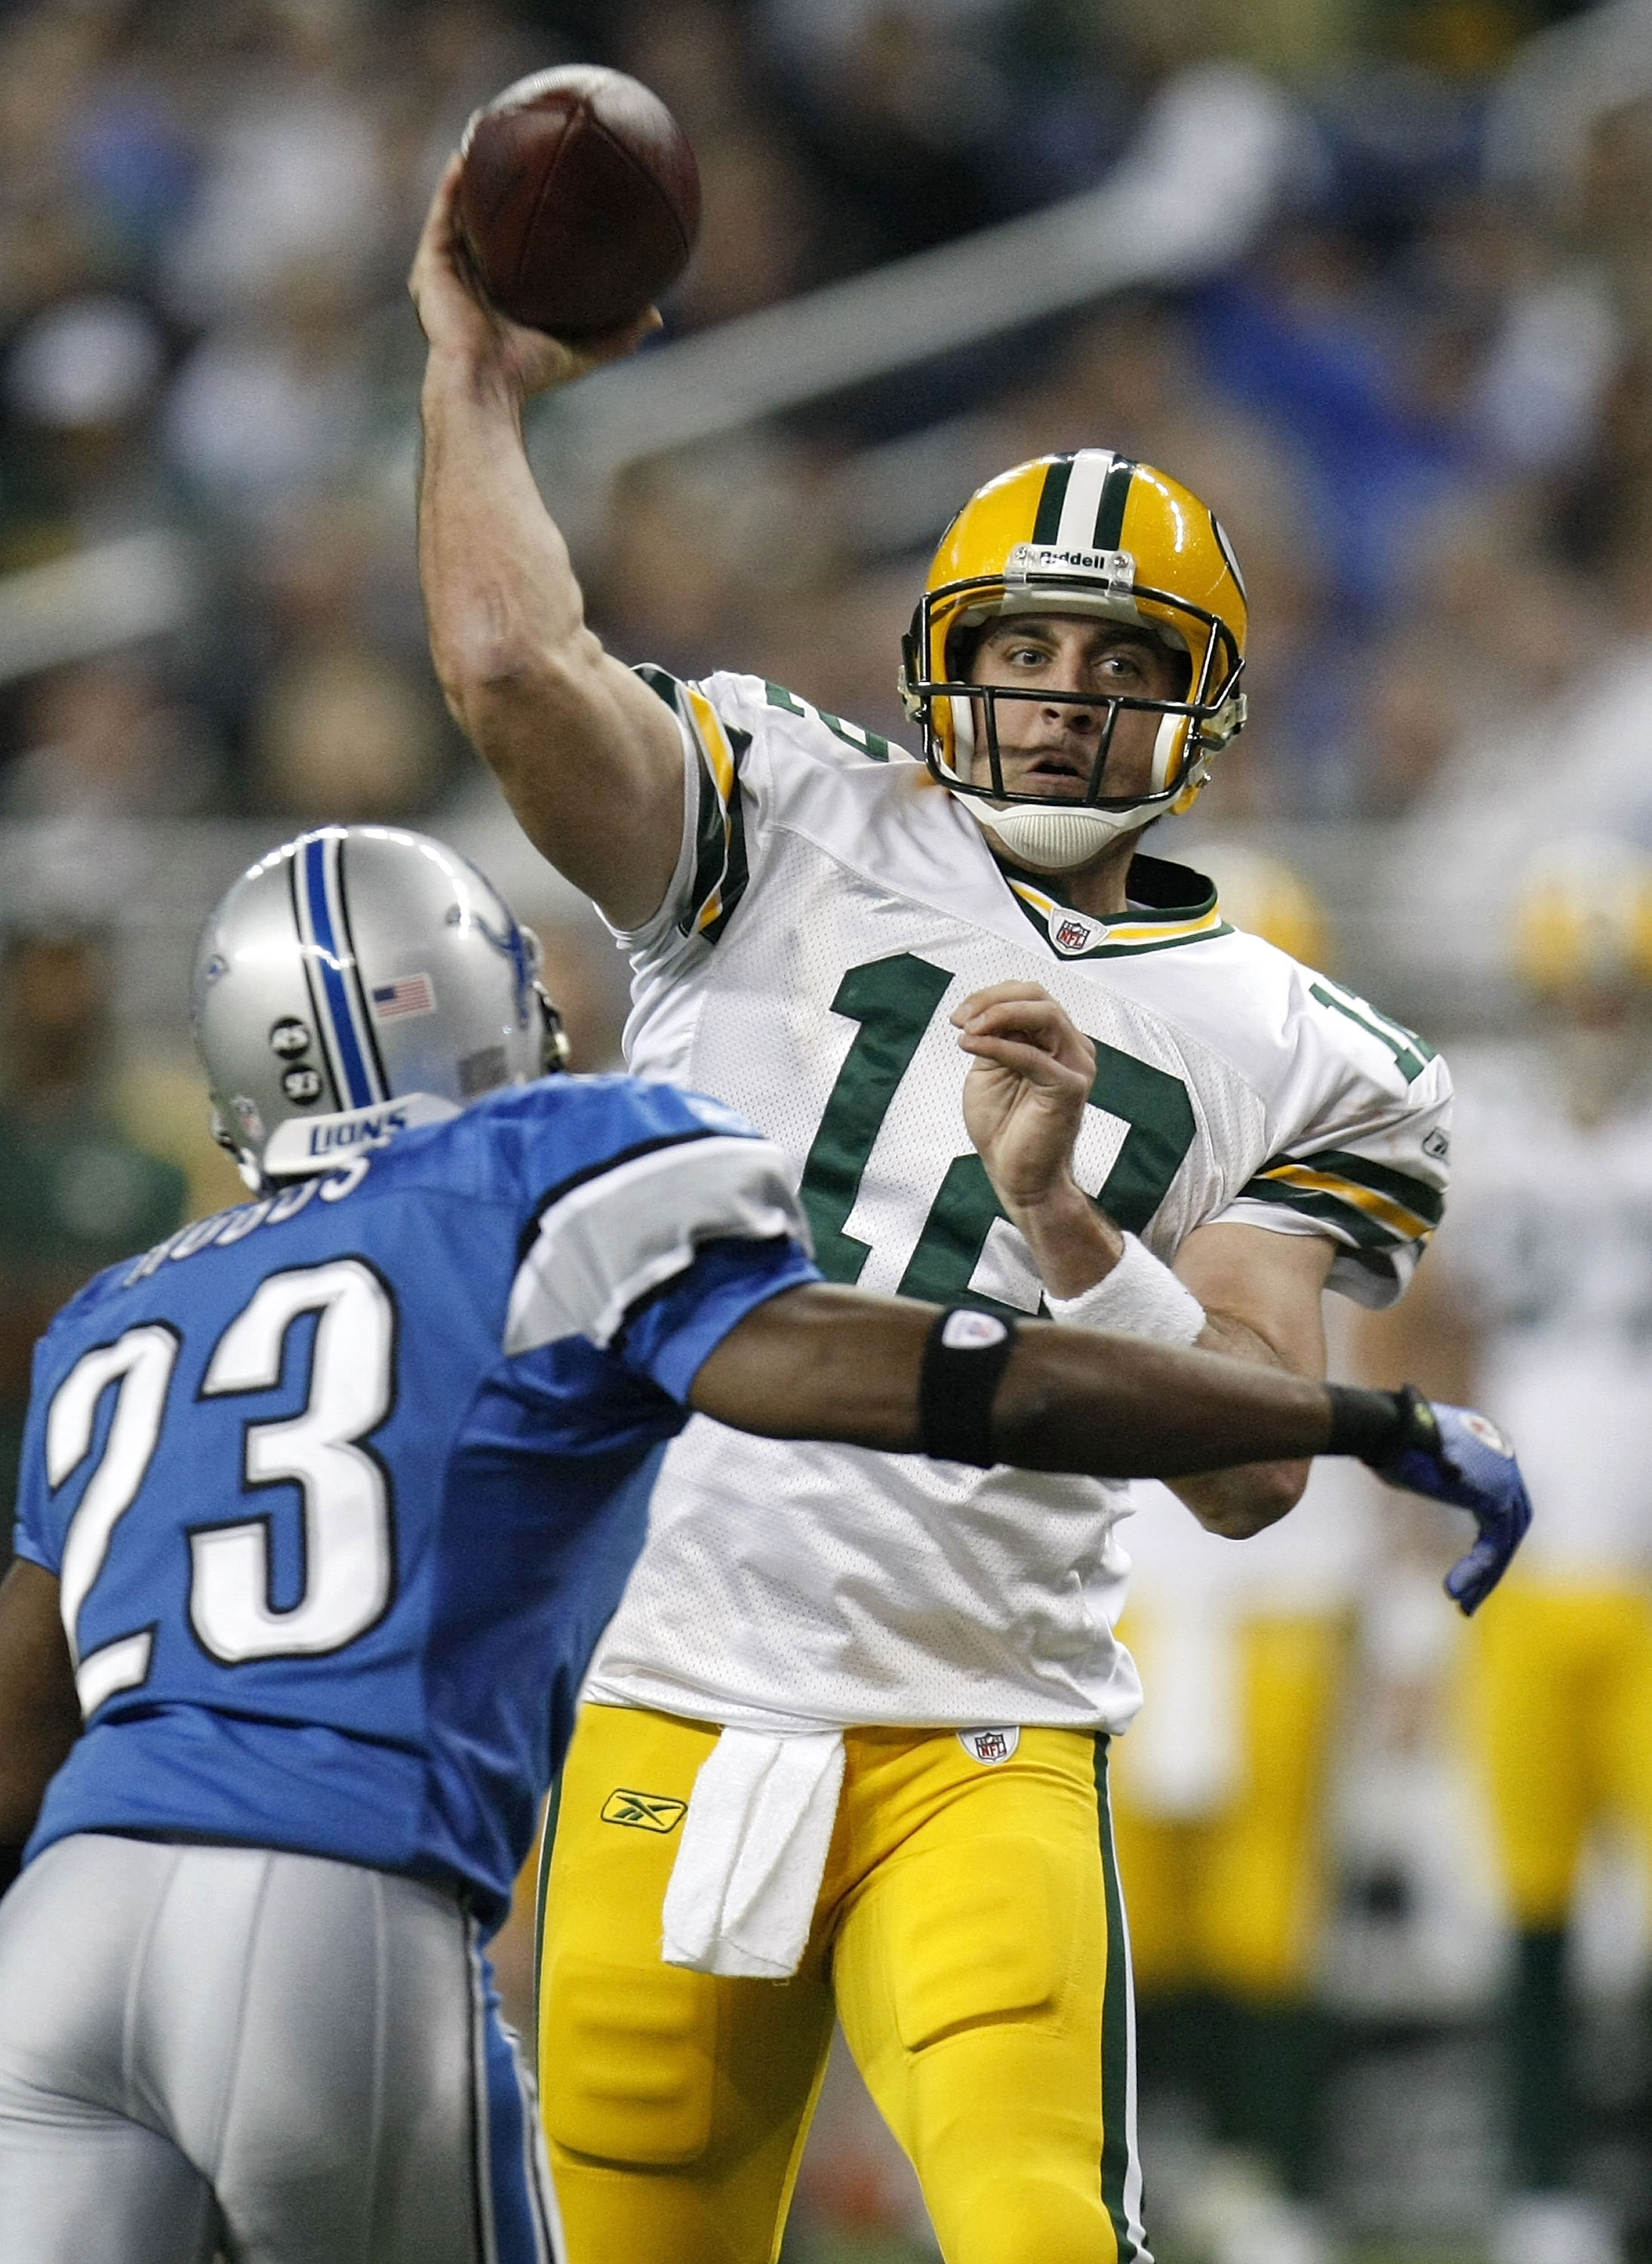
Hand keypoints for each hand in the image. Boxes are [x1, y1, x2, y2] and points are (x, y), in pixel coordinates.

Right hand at [408, 153, 661, 397]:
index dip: (529, 222)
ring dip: (470, 172)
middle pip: (485, 225)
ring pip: (458, 212)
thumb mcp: (585, 348)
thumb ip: (619, 332)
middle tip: (518, 148)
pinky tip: (469, 149)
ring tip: (487, 130)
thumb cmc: (531, 375)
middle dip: (497, 189)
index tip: (552, 187)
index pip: (514, 252)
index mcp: (501, 298)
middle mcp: (471, 282)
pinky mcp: (429, 266)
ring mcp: (446, 273)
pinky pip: (442, 215)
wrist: (485, 385)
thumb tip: (657, 316)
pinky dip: (452, 183)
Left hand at [953, 984, 1120, 1298]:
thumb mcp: (990, 1069)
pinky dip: (998, 1045)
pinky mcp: (1069, 1088)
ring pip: (1045, 1015)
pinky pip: (1033, 1056)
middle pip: (1038, 996)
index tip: (957, 1015)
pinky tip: (971, 1046)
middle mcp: (1073, 1048)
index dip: (991, 995)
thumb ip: (994, 1037)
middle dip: (993, 999)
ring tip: (966, 1029)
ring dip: (998, 1015)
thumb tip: (982, 1011)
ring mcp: (1076, 1066)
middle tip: (960, 1018)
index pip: (1029, 995)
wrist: (1017, 1176)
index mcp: (1056, 1040)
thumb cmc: (1005, 1126)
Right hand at [1367, 1390, 1531, 1615]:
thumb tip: (1438, 1482)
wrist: (1391, 1429)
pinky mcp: (1494, 1499)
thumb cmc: (1392, 1443)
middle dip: (1491, 1565)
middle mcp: (1505, 1463)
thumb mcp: (1421, 1461)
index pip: (1502, 1506)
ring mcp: (1505, 1480)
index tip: (1471, 1569)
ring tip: (1461, 1604)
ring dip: (1483, 1576)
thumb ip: (1439, 1476)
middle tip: (1470, 1597)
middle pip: (1510, 1526)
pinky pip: (1494, 1545)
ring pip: (1504, 1541)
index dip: (1489, 1542)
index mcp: (1491, 1451)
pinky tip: (1454, 1591)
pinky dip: (1476, 1570)